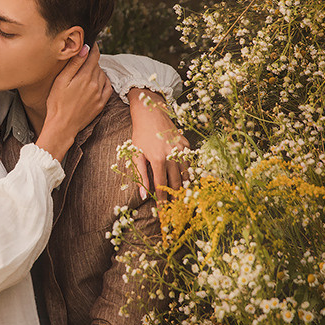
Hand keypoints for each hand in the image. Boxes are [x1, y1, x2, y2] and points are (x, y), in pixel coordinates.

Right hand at [39, 44, 111, 160]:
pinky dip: (103, 81)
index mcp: (85, 77)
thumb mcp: (61, 81)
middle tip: (84, 58)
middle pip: (97, 65)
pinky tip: (95, 82)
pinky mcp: (101, 103)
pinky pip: (107, 87)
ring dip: (96, 71)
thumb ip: (74, 64)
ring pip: (102, 75)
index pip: (94, 55)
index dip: (93, 47)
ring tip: (85, 73)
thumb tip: (85, 48)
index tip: (91, 43)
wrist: (62, 126)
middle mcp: (96, 84)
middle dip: (92, 59)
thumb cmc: (57, 103)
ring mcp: (100, 94)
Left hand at [129, 88, 188, 202]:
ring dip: (183, 187)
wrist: (150, 112)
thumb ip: (140, 175)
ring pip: (186, 175)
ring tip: (181, 198)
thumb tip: (142, 196)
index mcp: (158, 159)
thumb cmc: (140, 134)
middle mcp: (172, 156)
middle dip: (175, 198)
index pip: (161, 186)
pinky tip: (185, 180)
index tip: (163, 212)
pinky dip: (188, 173)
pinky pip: (189, 163)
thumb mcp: (135, 154)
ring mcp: (181, 150)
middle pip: (176, 183)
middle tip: (175, 210)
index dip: (162, 201)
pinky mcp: (186, 145)